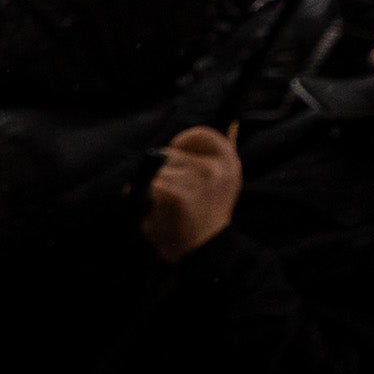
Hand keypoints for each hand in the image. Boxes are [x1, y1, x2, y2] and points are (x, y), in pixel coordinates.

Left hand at [143, 125, 241, 262]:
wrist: (202, 250)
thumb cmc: (207, 215)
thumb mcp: (225, 181)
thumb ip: (225, 151)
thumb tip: (233, 124)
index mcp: (229, 162)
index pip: (199, 134)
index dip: (181, 144)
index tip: (177, 160)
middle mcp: (215, 168)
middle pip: (168, 153)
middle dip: (162, 171)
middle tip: (173, 194)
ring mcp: (195, 180)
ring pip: (154, 169)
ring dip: (150, 185)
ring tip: (165, 205)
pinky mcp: (174, 193)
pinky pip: (144, 185)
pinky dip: (141, 197)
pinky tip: (156, 211)